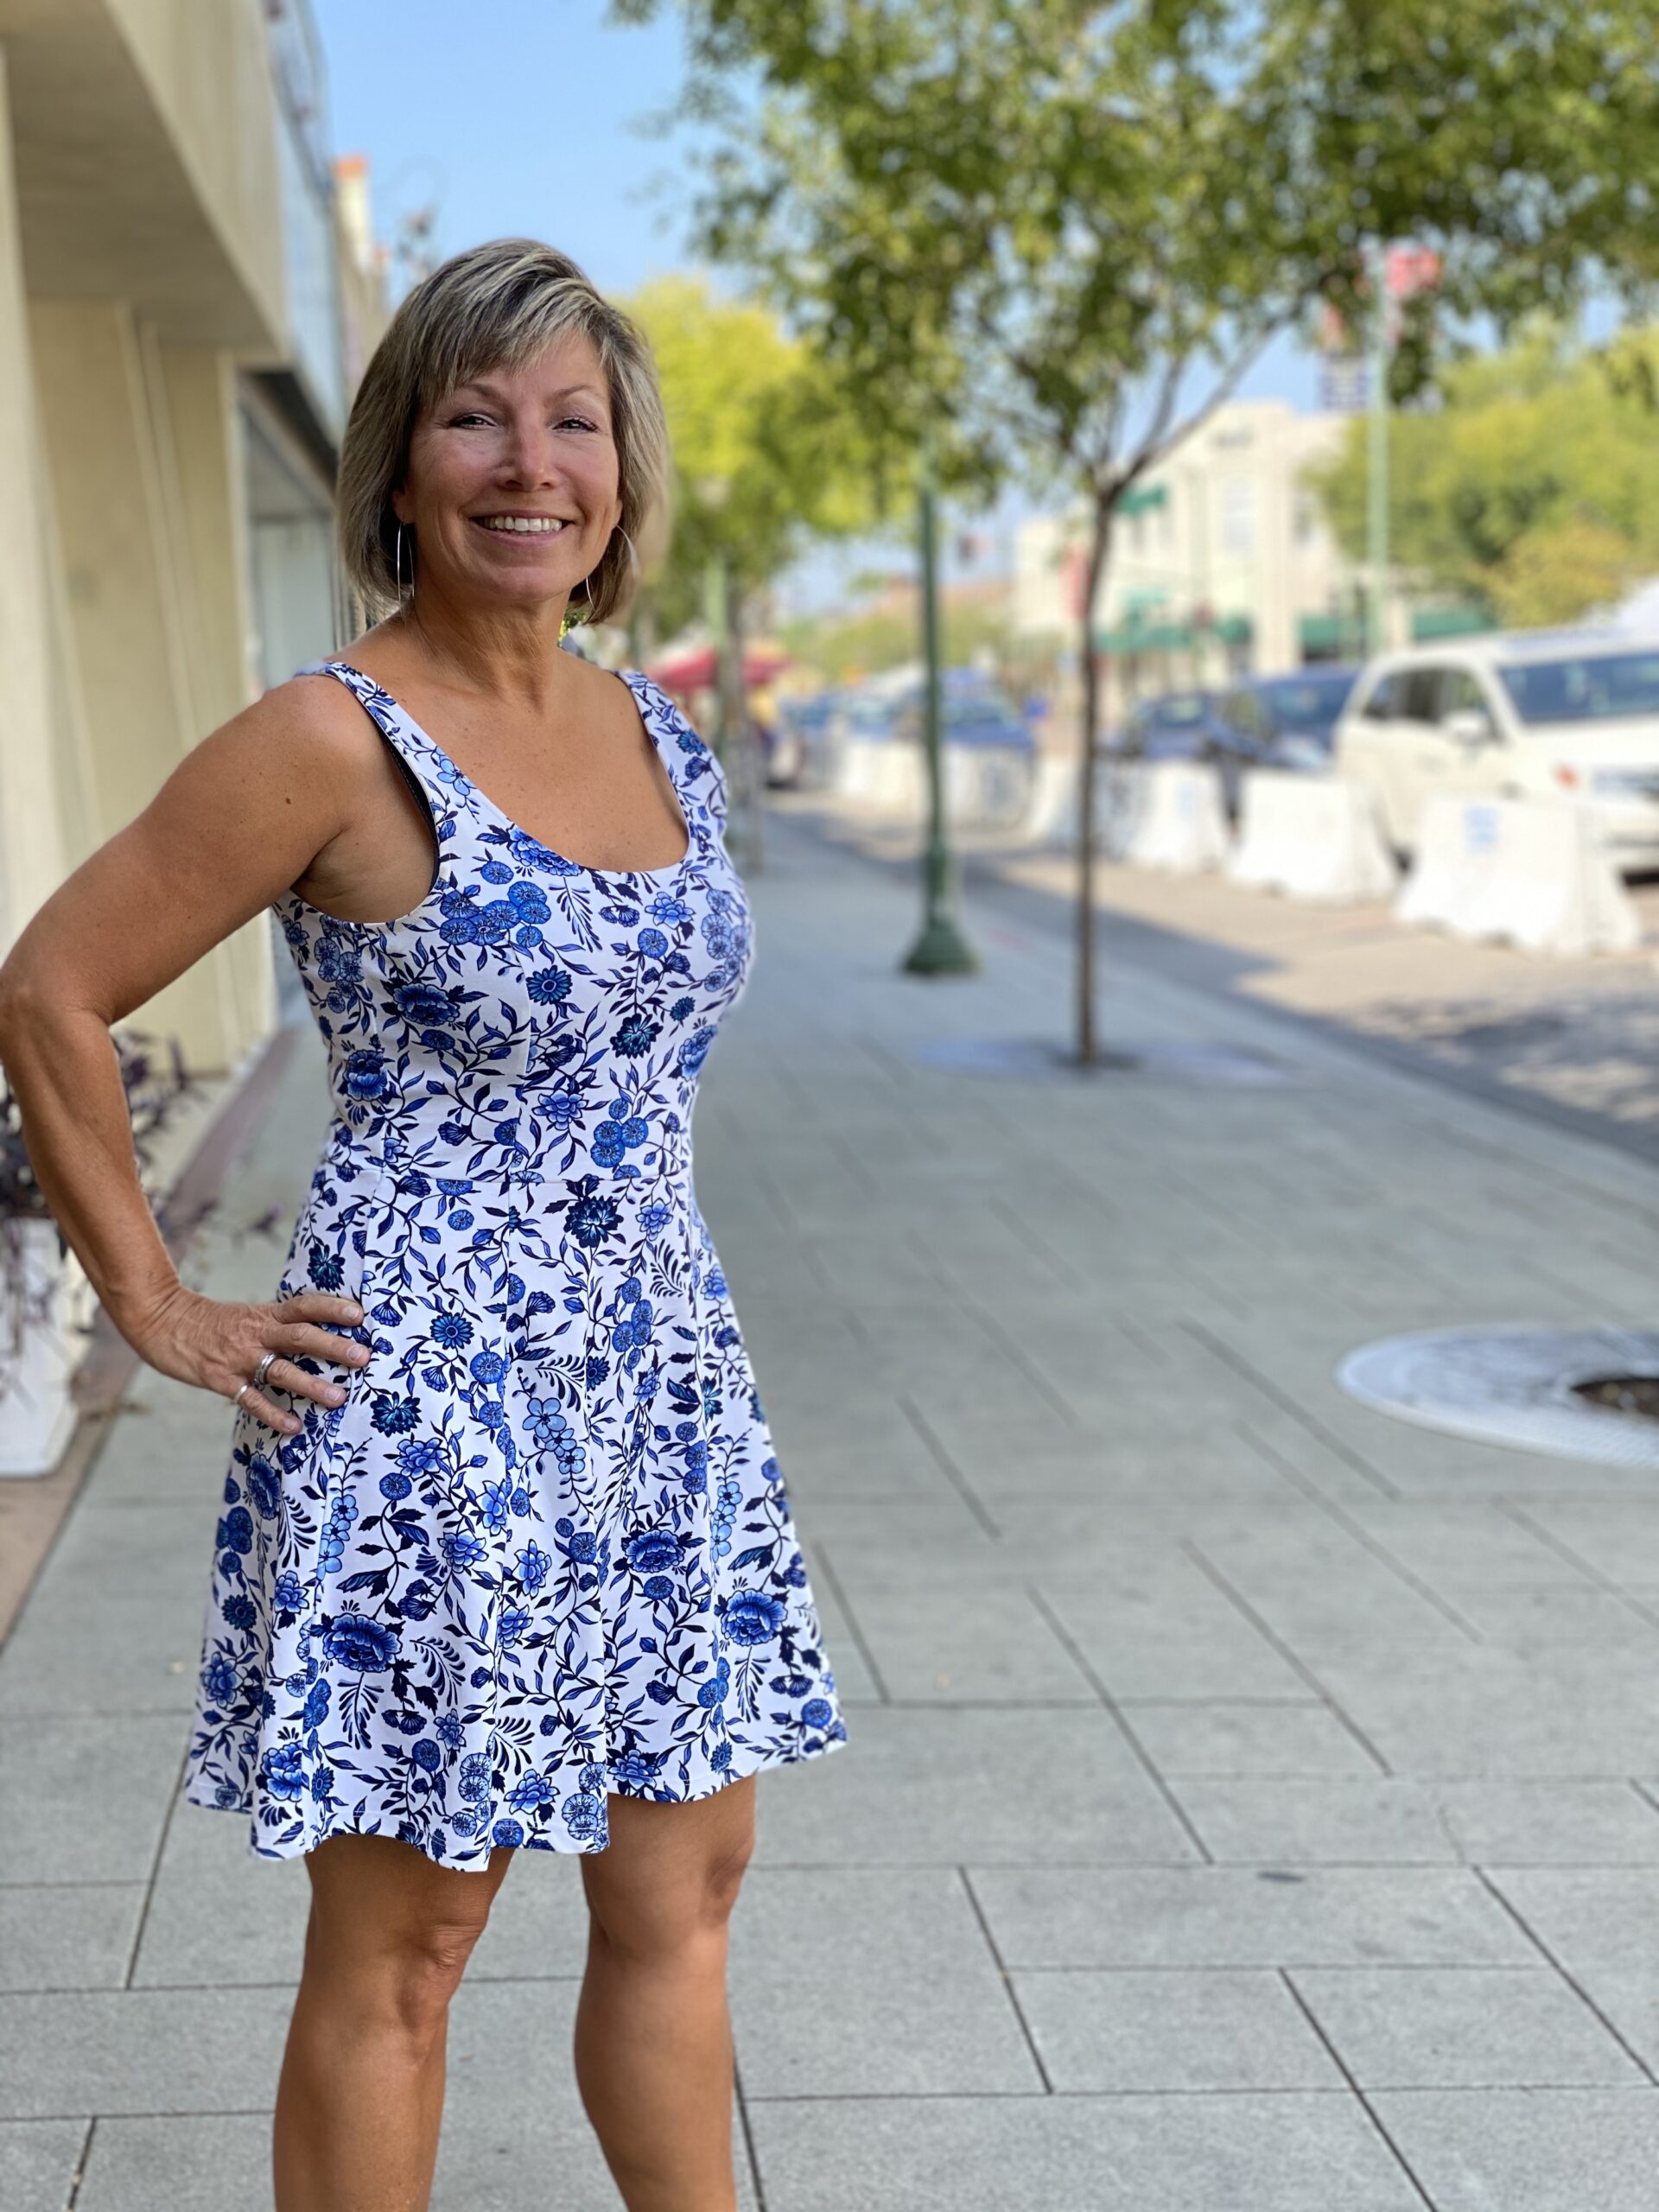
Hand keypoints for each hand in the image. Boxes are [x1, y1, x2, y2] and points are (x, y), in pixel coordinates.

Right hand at [125, 1282, 371, 1435]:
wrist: (162, 1321)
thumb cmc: (212, 1321)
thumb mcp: (248, 1314)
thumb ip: (278, 1323)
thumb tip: (319, 1332)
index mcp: (265, 1314)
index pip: (304, 1306)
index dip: (331, 1308)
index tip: (360, 1314)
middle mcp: (256, 1333)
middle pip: (299, 1336)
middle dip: (333, 1347)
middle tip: (363, 1357)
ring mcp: (239, 1357)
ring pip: (281, 1370)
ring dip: (311, 1384)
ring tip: (339, 1398)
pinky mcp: (221, 1379)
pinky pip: (251, 1399)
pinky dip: (273, 1413)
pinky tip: (294, 1426)